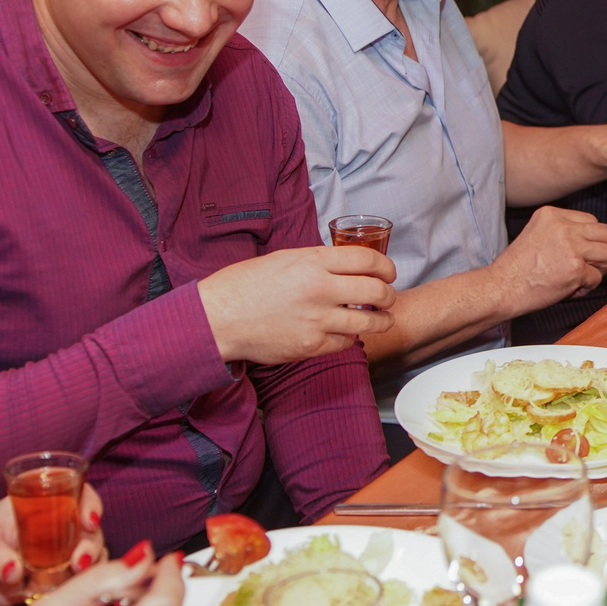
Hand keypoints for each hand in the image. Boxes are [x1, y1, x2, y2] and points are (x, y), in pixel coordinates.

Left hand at [0, 486, 106, 605]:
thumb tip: (13, 571)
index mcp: (42, 504)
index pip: (78, 493)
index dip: (90, 503)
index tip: (88, 521)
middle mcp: (58, 525)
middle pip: (90, 528)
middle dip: (92, 543)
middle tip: (79, 561)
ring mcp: (60, 552)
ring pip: (90, 554)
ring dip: (90, 566)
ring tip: (74, 577)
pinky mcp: (57, 578)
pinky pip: (79, 580)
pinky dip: (80, 586)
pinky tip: (66, 591)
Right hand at [197, 244, 395, 364]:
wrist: (217, 319)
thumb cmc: (245, 285)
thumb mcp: (284, 259)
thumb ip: (318, 262)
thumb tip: (346, 266)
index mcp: (313, 262)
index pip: (368, 260)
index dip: (386, 267)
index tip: (389, 273)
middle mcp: (319, 289)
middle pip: (377, 292)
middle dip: (388, 295)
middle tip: (387, 297)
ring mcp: (317, 320)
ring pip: (368, 322)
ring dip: (380, 321)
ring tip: (381, 319)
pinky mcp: (310, 346)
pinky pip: (345, 343)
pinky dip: (349, 338)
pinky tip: (346, 333)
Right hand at [492, 205, 606, 310]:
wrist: (501, 287)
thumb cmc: (516, 268)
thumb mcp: (536, 234)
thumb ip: (562, 232)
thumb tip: (593, 241)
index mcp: (552, 214)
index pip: (592, 220)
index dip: (592, 239)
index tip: (584, 253)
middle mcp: (563, 226)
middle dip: (606, 251)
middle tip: (596, 265)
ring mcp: (571, 247)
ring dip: (600, 269)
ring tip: (583, 277)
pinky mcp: (575, 268)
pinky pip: (597, 278)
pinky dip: (587, 287)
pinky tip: (570, 289)